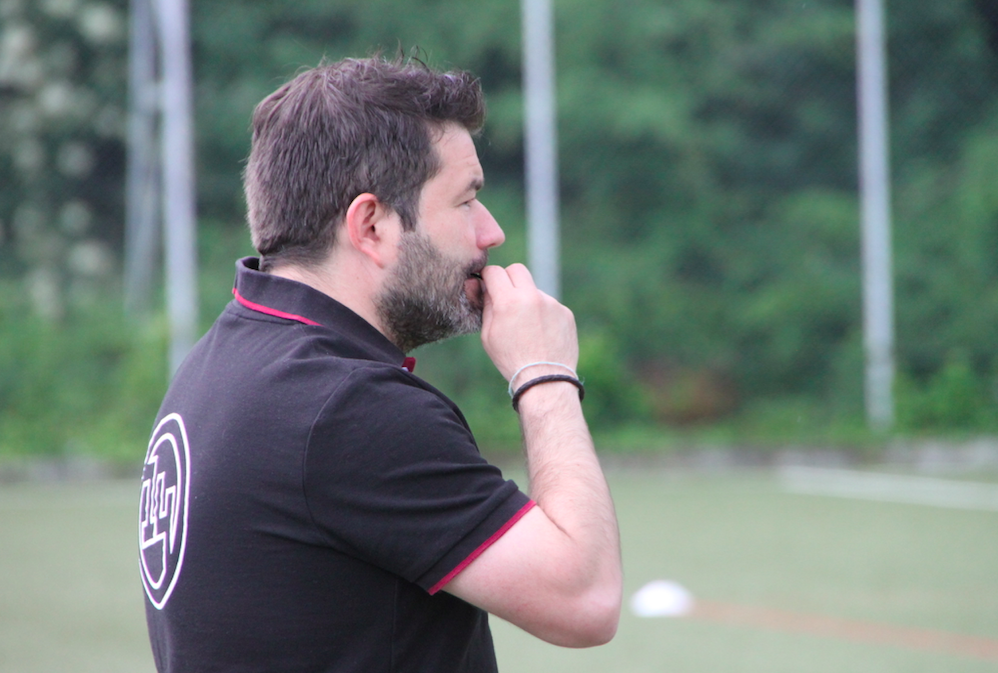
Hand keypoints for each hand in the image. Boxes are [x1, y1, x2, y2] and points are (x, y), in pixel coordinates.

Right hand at [479, 264, 578, 382]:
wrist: (545, 379)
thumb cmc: (511, 360)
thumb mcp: (488, 335)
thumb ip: (484, 305)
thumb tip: (477, 283)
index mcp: (509, 302)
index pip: (495, 271)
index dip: (488, 277)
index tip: (488, 286)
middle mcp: (532, 297)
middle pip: (517, 270)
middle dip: (508, 279)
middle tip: (506, 298)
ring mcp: (551, 303)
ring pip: (534, 290)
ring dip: (527, 301)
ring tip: (527, 328)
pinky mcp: (565, 312)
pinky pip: (549, 305)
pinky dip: (543, 314)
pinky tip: (541, 334)